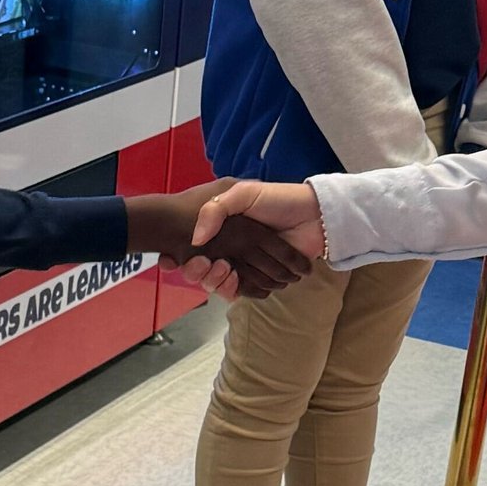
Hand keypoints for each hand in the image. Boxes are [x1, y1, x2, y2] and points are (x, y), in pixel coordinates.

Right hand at [123, 182, 310, 300]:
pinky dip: (235, 290)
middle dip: (196, 271)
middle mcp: (229, 248)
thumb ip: (215, 210)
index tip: (171, 259)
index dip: (177, 257)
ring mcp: (245, 264)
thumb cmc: (278, 200)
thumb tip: (196, 240)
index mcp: (221, 229)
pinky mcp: (263, 278)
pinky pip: (242, 291)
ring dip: (214, 282)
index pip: (190, 248)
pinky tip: (234, 281)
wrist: (314, 217)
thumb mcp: (242, 194)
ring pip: (218, 283)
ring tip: (224, 270)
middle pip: (200, 270)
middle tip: (204, 264)